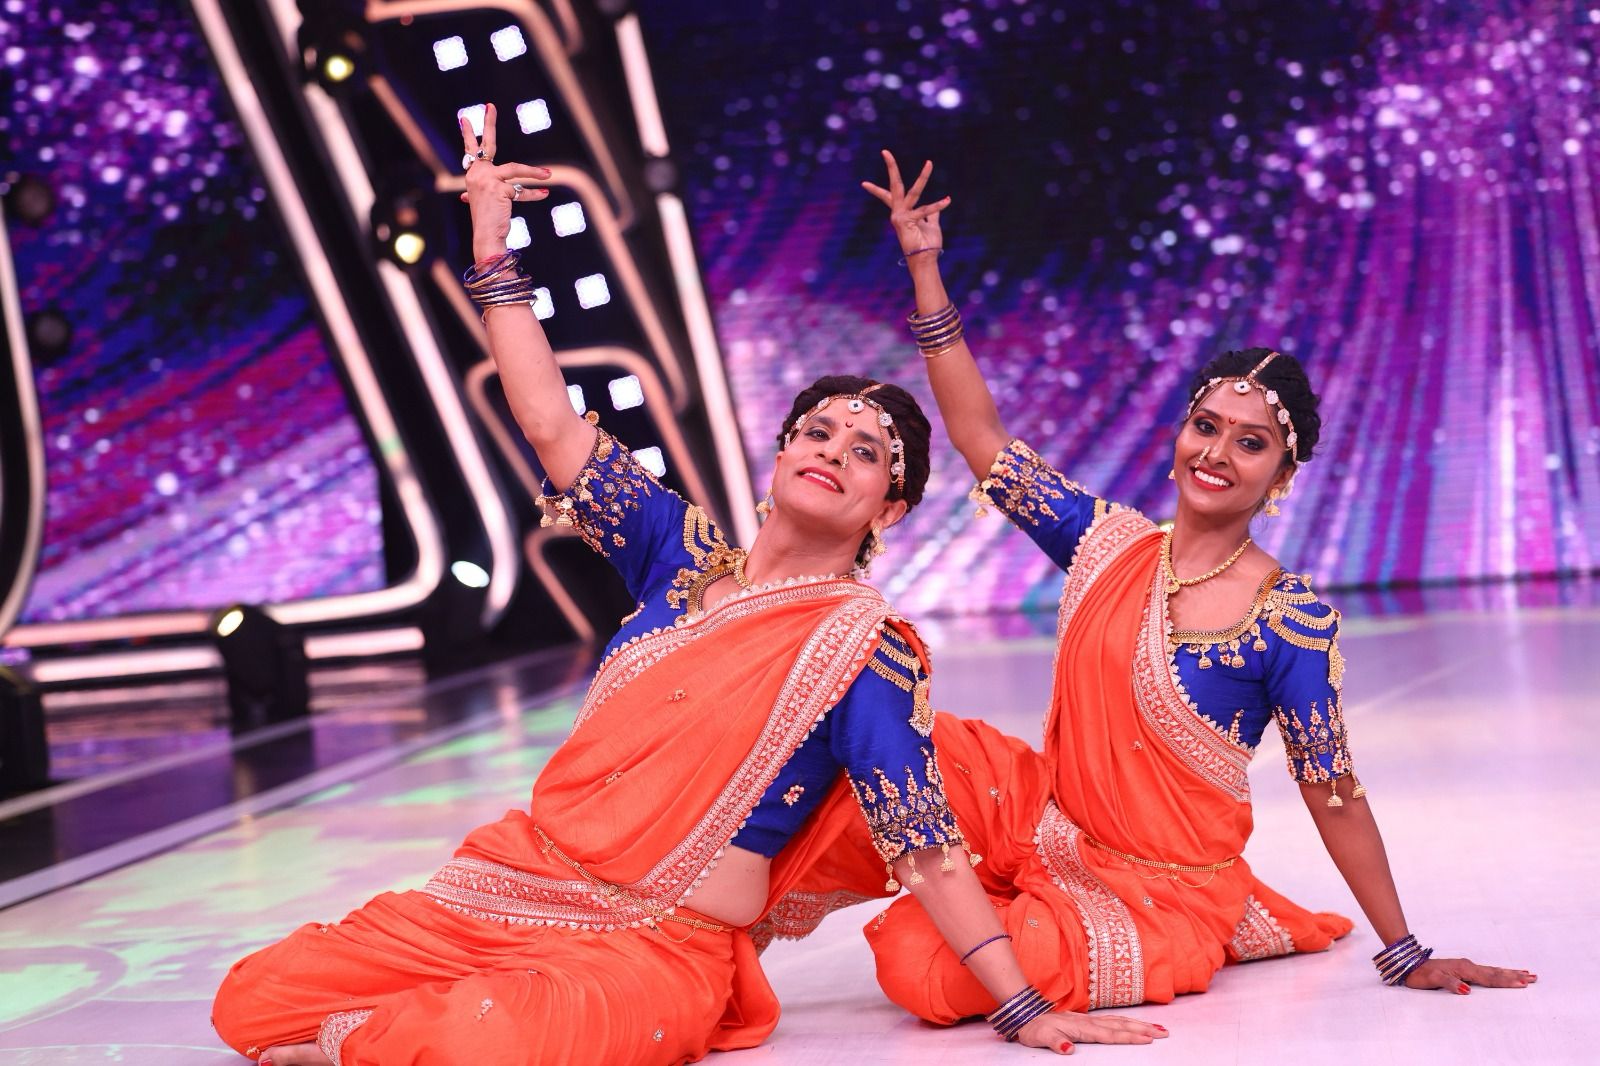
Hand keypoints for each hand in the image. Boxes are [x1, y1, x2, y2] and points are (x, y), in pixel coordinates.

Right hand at [458, 103, 552, 260]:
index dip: (468, 134)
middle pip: (484, 144)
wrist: (485, 237)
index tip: (464, 118)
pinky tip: (544, 195)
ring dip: (534, 172)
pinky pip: (522, 188)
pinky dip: (534, 193)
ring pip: (515, 169)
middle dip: (488, 123)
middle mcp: (476, 174)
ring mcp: (487, 180)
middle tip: (490, 106)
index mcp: (473, 176)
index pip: (470, 151)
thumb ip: (491, 189)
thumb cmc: (488, 222)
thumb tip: (482, 190)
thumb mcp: (487, 202)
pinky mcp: (499, 188)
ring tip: (548, 174)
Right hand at [860, 149, 950, 257]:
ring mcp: (900, 216)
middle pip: (894, 186)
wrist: (924, 260)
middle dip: (891, 167)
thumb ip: (933, 214)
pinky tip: (948, 200)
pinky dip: (938, 205)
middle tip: (885, 151)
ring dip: (923, 177)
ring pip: (913, 191)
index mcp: (901, 213)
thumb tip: (939, 207)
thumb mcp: (931, 225)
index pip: (888, 196)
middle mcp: (898, 213)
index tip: (863, 184)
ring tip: (929, 163)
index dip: (876, 190)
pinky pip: (926, 210)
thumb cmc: (927, 245)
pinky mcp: (908, 221)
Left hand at [1014, 1010, 1167, 1053]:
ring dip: (1139, 1024)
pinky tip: (1133, 1024)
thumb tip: (1068, 1049)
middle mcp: (1089, 1022)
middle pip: (1121, 1026)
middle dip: (1143, 1030)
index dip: (1130, 1037)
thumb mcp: (1041, 1037)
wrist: (1026, 1013)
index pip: (1111, 1034)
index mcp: (1082, 1028)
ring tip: (1158, 1028)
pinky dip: (1125, 1022)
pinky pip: (1112, 1021)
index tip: (1149, 1039)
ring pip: (1119, 1022)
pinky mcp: (1086, 1020)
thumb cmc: (1034, 1028)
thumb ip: (1055, 1042)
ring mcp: (1089, 1020)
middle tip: (1164, 1033)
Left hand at [1404, 956, 1536, 993]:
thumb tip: (1467, 990)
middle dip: (1514, 976)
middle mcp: (1468, 966)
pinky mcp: (1463, 969)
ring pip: (1492, 971)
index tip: (1524, 983)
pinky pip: (1485, 971)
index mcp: (1464, 969)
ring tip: (1526, 973)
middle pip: (1496, 973)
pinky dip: (1497, 972)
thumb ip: (1450, 984)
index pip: (1490, 978)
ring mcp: (1466, 966)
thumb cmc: (1420, 974)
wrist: (1409, 964)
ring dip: (1509, 973)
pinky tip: (1502, 973)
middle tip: (1534, 978)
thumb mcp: (1433, 980)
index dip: (1507, 981)